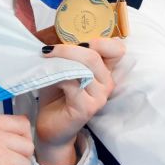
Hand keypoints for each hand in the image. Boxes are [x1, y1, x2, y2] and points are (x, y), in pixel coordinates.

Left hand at [36, 38, 124, 164]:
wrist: (51, 127)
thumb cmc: (57, 96)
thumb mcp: (65, 69)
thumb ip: (71, 55)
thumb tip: (59, 37)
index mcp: (105, 72)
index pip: (117, 49)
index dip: (100, 41)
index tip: (77, 41)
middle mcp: (107, 83)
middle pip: (95, 55)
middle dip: (69, 49)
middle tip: (48, 50)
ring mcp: (100, 97)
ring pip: (85, 67)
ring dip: (62, 61)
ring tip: (47, 63)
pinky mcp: (88, 108)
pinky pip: (73, 84)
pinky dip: (59, 77)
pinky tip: (50, 80)